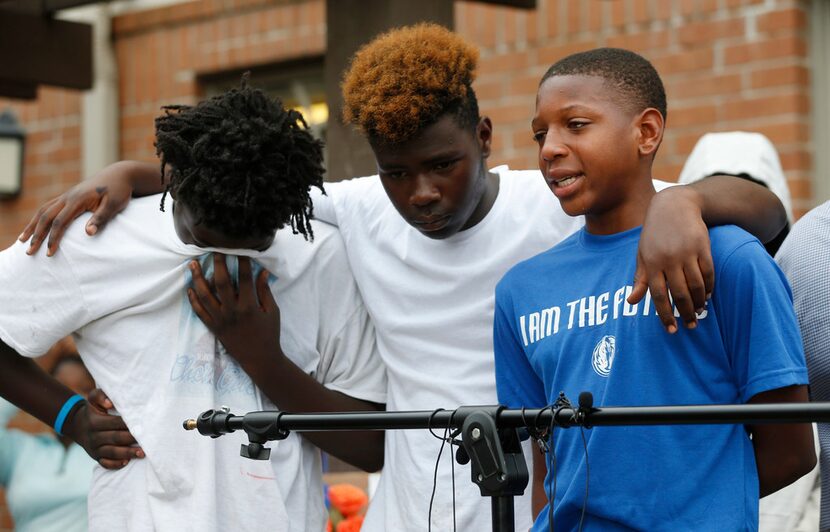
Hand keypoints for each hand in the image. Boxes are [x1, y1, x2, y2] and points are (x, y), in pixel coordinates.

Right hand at [18, 167, 134, 256]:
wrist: (119, 174)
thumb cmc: (119, 191)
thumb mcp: (114, 205)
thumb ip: (101, 218)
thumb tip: (88, 233)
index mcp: (78, 199)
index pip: (60, 221)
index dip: (53, 238)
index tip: (50, 253)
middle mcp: (68, 196)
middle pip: (46, 216)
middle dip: (36, 235)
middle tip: (29, 252)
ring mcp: (66, 196)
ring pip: (43, 210)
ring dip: (32, 226)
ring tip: (22, 241)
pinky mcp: (68, 197)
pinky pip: (48, 207)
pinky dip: (39, 218)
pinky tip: (35, 227)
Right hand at [64, 388, 143, 468]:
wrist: (77, 425)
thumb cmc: (93, 410)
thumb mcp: (93, 399)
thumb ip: (100, 396)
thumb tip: (110, 403)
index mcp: (94, 421)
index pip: (115, 423)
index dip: (129, 423)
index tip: (143, 423)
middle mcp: (93, 436)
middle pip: (115, 438)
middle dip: (132, 439)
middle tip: (148, 439)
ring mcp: (94, 448)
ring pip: (112, 452)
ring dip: (127, 453)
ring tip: (142, 453)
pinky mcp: (96, 457)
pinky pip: (105, 463)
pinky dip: (115, 464)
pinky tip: (127, 462)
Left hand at [187, 254, 281, 366]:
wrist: (259, 359)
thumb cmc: (269, 334)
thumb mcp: (272, 311)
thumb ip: (265, 291)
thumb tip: (261, 272)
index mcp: (249, 306)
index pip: (244, 278)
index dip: (242, 262)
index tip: (239, 249)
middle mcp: (232, 311)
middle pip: (221, 282)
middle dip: (217, 264)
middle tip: (213, 250)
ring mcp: (220, 319)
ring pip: (205, 295)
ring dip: (197, 278)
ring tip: (192, 264)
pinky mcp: (213, 327)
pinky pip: (199, 311)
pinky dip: (193, 299)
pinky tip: (190, 288)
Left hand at [628, 186, 713, 332]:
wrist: (674, 206)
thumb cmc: (654, 234)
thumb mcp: (643, 254)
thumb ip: (639, 278)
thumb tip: (631, 302)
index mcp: (651, 263)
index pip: (657, 295)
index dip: (665, 315)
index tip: (672, 330)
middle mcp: (668, 259)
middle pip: (679, 294)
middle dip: (686, 313)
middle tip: (690, 326)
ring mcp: (686, 253)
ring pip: (696, 286)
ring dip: (699, 302)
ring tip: (700, 312)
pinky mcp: (703, 247)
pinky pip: (709, 273)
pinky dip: (709, 287)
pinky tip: (708, 296)